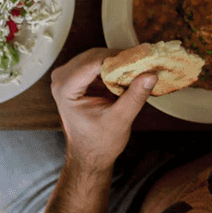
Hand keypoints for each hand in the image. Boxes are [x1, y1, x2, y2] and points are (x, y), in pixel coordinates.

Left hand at [50, 48, 153, 171]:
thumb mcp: (120, 120)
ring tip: (137, 67)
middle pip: (93, 56)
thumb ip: (135, 96)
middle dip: (118, 58)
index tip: (139, 58)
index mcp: (65, 88)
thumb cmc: (99, 143)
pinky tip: (127, 73)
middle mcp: (61, 78)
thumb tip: (150, 75)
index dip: (117, 58)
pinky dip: (112, 67)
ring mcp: (67, 76)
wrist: (89, 155)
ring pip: (95, 57)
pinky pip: (95, 64)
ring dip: (116, 61)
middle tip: (142, 61)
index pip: (93, 62)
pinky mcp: (76, 77)